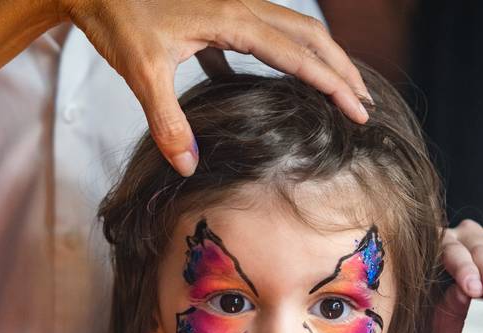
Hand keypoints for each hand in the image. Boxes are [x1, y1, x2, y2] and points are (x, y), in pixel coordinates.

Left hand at [61, 0, 369, 176]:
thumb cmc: (118, 20)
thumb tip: (189, 166)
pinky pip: (264, 35)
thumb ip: (167, 121)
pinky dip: (285, 57)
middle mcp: (242, 7)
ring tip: (338, 91)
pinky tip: (280, 85)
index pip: (298, 55)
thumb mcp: (142, 73)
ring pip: (292, 31)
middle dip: (341, 70)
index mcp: (233, 19)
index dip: (331, 83)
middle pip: (309, 36)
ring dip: (320, 60)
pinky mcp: (218, 17)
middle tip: (364, 105)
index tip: (357, 110)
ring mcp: (232, 8)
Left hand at [432, 220, 482, 332]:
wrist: (460, 322)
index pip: (452, 251)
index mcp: (438, 246)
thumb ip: (451, 302)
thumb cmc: (445, 315)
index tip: (474, 290)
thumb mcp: (442, 315)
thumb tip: (463, 294)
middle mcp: (464, 236)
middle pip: (480, 249)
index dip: (465, 270)